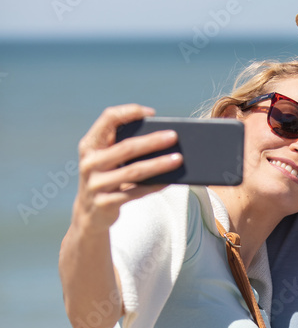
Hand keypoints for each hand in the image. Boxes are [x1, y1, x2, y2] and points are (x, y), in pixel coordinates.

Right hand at [75, 104, 182, 231]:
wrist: (89, 216)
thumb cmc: (105, 180)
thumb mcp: (105, 160)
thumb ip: (121, 147)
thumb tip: (161, 139)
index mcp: (89, 145)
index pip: (108, 119)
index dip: (130, 112)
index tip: (152, 113)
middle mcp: (89, 163)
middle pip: (126, 147)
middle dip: (152, 141)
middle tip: (174, 136)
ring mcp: (96, 184)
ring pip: (134, 171)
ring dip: (158, 164)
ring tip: (178, 159)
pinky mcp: (105, 203)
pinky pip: (136, 192)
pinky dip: (154, 186)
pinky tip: (169, 181)